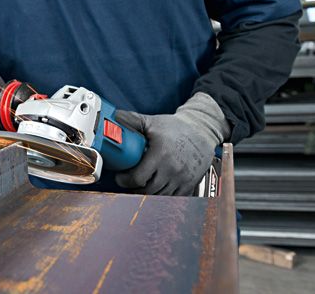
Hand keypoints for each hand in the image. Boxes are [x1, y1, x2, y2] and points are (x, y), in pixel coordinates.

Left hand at [114, 93, 230, 195]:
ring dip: (147, 194)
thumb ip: (131, 120)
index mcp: (161, 154)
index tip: (120, 177)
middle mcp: (173, 169)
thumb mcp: (152, 121)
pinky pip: (173, 199)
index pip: (138, 178)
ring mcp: (182, 179)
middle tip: (127, 183)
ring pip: (159, 197)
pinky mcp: (190, 184)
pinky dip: (162, 197)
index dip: (125, 181)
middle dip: (133, 189)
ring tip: (138, 187)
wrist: (202, 132)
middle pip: (147, 191)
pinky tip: (154, 190)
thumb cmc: (175, 128)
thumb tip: (112, 117)